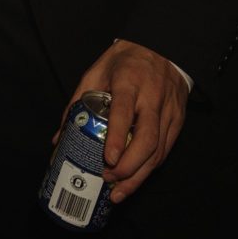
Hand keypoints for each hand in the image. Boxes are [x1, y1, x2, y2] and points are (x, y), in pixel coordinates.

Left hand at [59, 38, 187, 204]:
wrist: (162, 46)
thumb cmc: (124, 60)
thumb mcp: (96, 72)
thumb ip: (77, 102)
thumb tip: (59, 138)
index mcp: (129, 81)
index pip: (124, 112)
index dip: (116, 138)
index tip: (107, 160)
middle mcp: (152, 97)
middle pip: (147, 138)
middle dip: (129, 166)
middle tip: (110, 180)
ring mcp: (168, 109)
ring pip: (159, 149)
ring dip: (140, 175)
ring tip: (120, 192)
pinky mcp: (178, 119)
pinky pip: (166, 148)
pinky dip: (151, 167)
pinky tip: (136, 179)